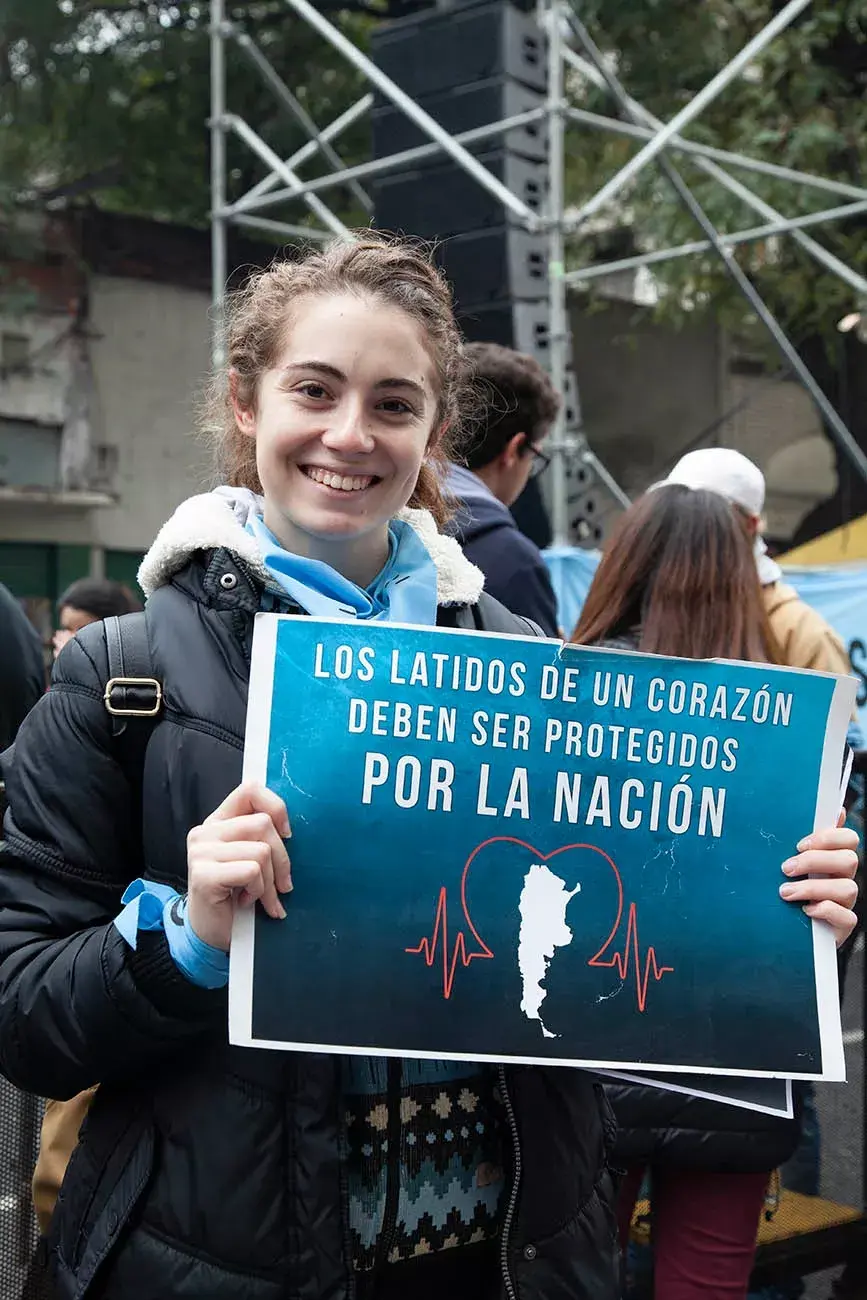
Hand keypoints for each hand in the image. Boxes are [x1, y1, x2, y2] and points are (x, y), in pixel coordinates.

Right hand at [186, 781, 291, 951]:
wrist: (211, 933)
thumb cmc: (236, 895)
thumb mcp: (249, 859)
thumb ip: (260, 837)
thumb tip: (289, 829)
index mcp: (218, 822)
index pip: (250, 790)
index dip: (276, 808)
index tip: (286, 835)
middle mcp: (206, 832)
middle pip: (263, 824)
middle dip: (282, 860)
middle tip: (281, 885)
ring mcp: (201, 852)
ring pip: (261, 850)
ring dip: (270, 882)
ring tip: (260, 897)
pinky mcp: (203, 874)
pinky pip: (251, 871)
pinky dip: (258, 891)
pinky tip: (245, 901)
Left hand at [780, 815, 858, 947]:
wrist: (781, 930)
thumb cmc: (786, 890)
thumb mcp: (789, 864)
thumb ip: (801, 841)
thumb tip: (825, 811)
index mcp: (833, 859)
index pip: (849, 838)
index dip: (828, 837)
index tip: (799, 845)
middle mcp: (843, 878)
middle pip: (849, 859)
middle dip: (814, 861)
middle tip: (786, 868)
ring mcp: (845, 903)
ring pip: (847, 888)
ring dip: (813, 887)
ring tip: (785, 892)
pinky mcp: (843, 926)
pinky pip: (847, 917)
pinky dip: (825, 910)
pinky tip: (805, 910)